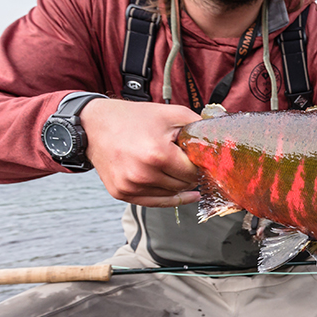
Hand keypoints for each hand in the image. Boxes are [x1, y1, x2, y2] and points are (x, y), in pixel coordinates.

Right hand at [80, 98, 201, 207]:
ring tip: (175, 167)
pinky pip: (156, 202)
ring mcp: (130, 186)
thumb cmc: (134, 118)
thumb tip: (222, 139)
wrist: (94, 126)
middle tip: (188, 161)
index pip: (193, 171)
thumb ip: (200, 126)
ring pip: (171, 195)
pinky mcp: (122, 193)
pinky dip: (169, 197)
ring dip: (178, 184)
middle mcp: (143, 174)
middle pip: (184, 185)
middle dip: (190, 174)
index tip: (202, 159)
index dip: (201, 164)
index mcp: (158, 154)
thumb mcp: (171, 114)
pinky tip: (184, 193)